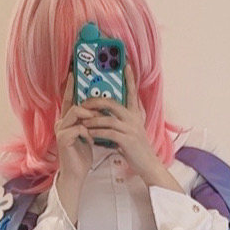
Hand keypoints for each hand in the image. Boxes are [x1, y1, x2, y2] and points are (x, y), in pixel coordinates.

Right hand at [54, 69, 94, 190]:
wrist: (76, 173)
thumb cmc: (83, 155)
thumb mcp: (89, 134)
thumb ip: (90, 122)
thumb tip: (100, 109)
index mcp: (68, 120)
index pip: (70, 100)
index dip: (70, 87)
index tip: (73, 73)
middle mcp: (62, 122)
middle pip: (75, 104)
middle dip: (90, 105)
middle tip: (102, 108)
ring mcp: (61, 130)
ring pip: (76, 112)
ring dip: (90, 117)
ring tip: (98, 124)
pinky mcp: (63, 138)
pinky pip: (78, 127)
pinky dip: (87, 132)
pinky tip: (91, 140)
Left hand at [71, 61, 160, 183]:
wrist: (148, 164)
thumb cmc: (136, 148)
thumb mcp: (131, 130)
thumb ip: (121, 120)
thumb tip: (105, 113)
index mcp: (135, 113)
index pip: (132, 92)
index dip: (129, 78)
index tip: (126, 65)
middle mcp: (133, 118)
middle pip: (111, 103)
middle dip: (94, 101)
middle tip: (82, 103)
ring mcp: (130, 128)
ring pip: (106, 118)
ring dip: (91, 119)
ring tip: (81, 120)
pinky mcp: (126, 140)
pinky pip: (107, 133)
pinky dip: (96, 132)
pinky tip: (88, 133)